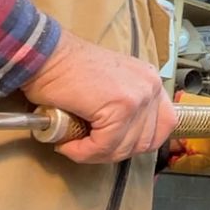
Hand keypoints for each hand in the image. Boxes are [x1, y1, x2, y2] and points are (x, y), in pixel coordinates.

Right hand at [21, 30, 176, 163]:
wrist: (46, 56)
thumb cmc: (67, 71)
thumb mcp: (109, 86)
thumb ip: (125, 108)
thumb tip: (123, 140)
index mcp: (150, 82)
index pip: (163, 126)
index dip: (137, 142)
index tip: (113, 145)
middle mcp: (151, 87)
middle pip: (147, 141)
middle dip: (115, 152)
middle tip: (89, 148)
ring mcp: (138, 97)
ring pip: (124, 147)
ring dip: (96, 153)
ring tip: (75, 144)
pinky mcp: (120, 106)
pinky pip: (105, 146)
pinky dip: (84, 152)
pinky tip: (68, 144)